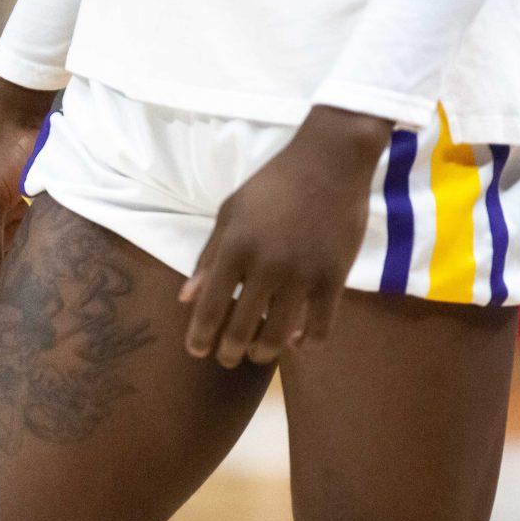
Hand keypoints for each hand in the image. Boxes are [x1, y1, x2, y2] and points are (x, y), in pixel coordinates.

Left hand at [181, 106, 392, 367]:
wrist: (330, 162)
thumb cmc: (272, 185)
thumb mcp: (230, 213)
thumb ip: (207, 257)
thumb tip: (185, 298)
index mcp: (235, 248)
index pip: (209, 306)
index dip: (200, 336)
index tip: (196, 351)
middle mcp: (266, 266)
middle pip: (242, 328)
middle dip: (230, 351)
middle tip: (227, 358)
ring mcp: (302, 274)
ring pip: (279, 334)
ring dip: (264, 352)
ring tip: (259, 354)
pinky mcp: (334, 277)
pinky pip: (321, 327)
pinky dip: (308, 343)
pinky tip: (298, 343)